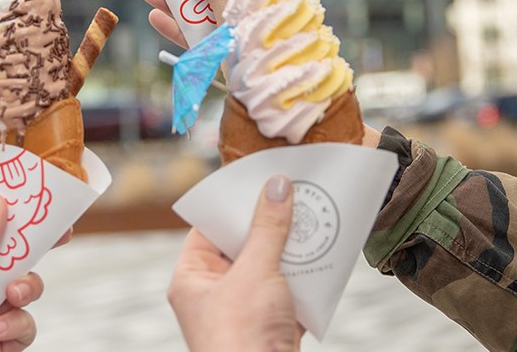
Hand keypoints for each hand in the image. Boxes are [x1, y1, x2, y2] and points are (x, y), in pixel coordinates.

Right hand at [145, 0, 377, 150]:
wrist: (279, 99)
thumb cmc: (264, 47)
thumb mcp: (235, 12)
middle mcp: (258, 10)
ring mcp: (244, 34)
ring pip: (206, 13)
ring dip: (177, 4)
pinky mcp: (232, 55)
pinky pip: (203, 37)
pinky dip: (182, 29)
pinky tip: (159, 19)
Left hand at [169, 175, 302, 351]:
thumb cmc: (240, 338)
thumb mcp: (255, 272)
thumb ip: (268, 227)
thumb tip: (276, 187)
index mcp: (192, 278)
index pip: (210, 228)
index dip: (234, 203)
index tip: (259, 179)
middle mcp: (214, 293)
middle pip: (243, 245)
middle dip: (272, 225)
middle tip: (295, 195)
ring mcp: (243, 311)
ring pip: (270, 267)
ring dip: (293, 251)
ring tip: (316, 222)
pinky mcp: (270, 326)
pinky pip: (289, 292)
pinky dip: (306, 278)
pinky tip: (324, 259)